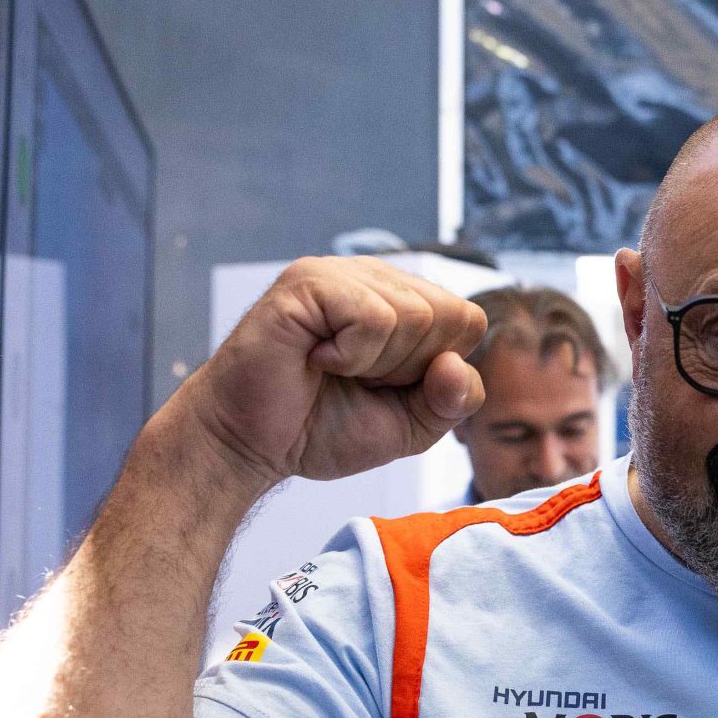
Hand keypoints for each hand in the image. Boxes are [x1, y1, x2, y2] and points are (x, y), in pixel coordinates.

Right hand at [173, 257, 487, 486]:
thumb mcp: (411, 426)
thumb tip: (457, 364)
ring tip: (334, 368)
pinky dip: (352, 355)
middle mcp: (376, 278)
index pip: (469, 321)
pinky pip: (374, 317)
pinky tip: (317, 359)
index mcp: (404, 301)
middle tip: (356, 379)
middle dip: (409, 369)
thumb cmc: (322, 428)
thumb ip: (453, 400)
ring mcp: (341, 273)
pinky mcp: (309, 280)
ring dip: (377, 364)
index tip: (386, 386)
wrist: (248, 444)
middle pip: (449, 316)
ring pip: (416, 314)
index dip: (436, 370)